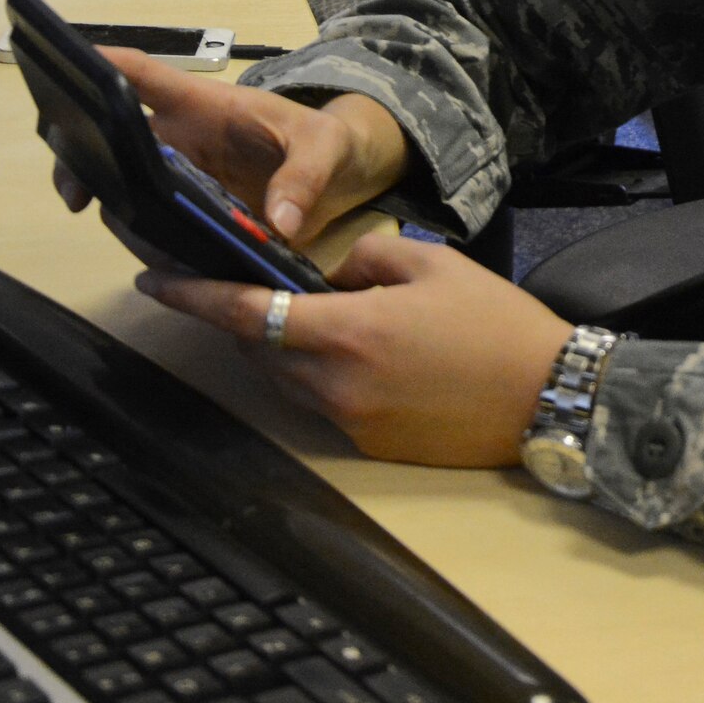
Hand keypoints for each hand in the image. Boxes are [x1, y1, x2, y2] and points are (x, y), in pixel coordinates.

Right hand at [53, 46, 406, 243]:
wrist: (340, 172)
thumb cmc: (328, 140)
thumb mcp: (327, 147)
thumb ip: (306, 176)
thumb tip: (280, 223)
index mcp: (205, 106)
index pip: (144, 76)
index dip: (102, 66)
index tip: (63, 71)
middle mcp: (181, 138)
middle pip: (114, 139)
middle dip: (83, 162)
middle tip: (77, 197)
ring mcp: (182, 177)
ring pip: (127, 191)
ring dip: (120, 214)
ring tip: (142, 243)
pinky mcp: (192, 214)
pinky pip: (157, 228)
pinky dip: (152, 246)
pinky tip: (167, 265)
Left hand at [141, 231, 573, 466]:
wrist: (549, 396)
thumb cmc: (495, 322)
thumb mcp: (431, 262)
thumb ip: (366, 257)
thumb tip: (330, 271)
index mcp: (349, 331)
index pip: (247, 312)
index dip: (194, 296)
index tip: (154, 280)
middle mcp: (337, 384)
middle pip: (259, 349)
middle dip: (243, 316)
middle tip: (239, 280)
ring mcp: (351, 422)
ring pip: (286, 378)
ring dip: (281, 346)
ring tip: (308, 313)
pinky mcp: (371, 445)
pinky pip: (323, 402)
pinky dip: (319, 373)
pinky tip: (356, 351)